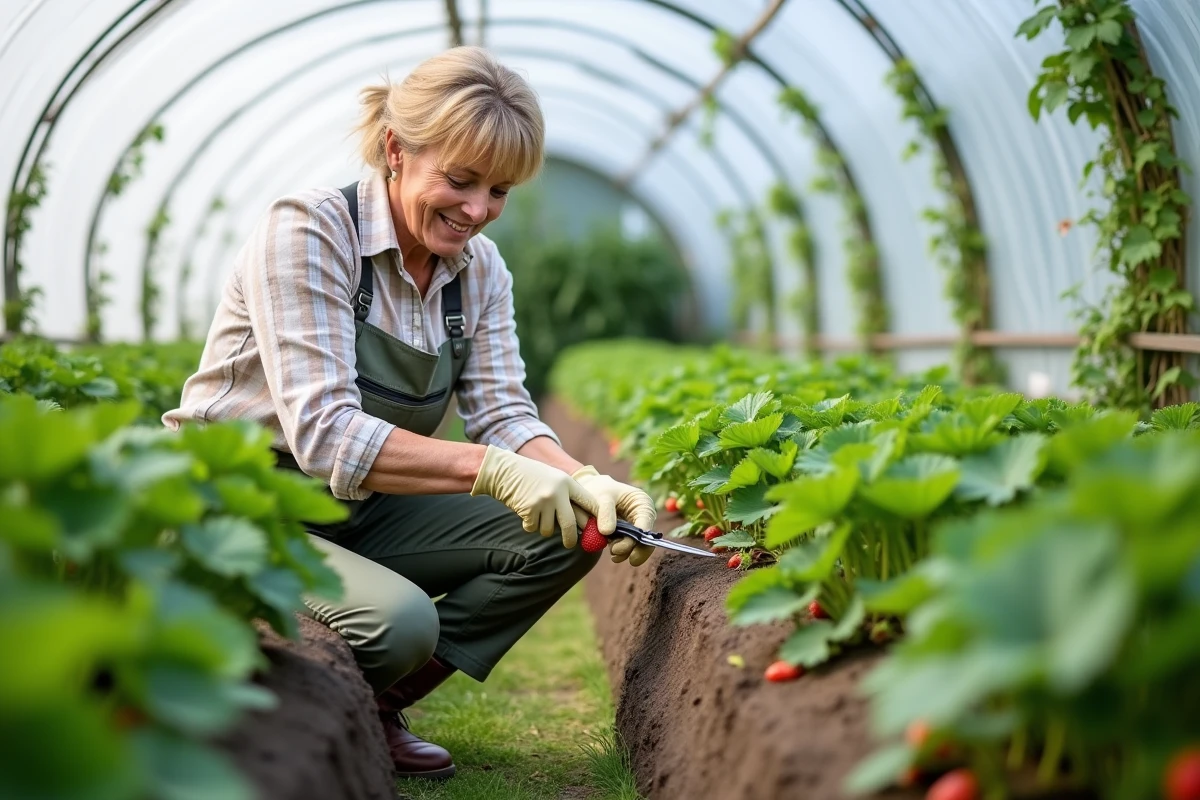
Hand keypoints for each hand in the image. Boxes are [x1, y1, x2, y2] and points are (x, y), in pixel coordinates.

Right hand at [471, 445, 599, 548]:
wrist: (504, 471)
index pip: (588, 502)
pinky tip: (525, 512)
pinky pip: (533, 528)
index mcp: (567, 482)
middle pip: (570, 524)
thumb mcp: (554, 478)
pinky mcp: (528, 510)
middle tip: (570, 544)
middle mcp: (557, 492)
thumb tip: (583, 520)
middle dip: (571, 538)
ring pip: (549, 530)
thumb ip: (567, 495)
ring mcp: (543, 501)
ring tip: (537, 516)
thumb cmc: (531, 476)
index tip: (600, 529)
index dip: (596, 517)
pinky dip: (529, 525)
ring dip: (543, 528)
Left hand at [571, 466, 656, 565]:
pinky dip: (620, 552)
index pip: (645, 525)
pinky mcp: (629, 536)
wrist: (593, 493)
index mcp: (642, 503)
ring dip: (624, 552)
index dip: (636, 539)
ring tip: (611, 550)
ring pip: (638, 548)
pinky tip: (612, 552)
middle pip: (645, 540)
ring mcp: (638, 529)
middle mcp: (644, 518)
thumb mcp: (602, 497)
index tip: (618, 548)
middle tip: (614, 554)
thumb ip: (605, 512)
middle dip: (630, 549)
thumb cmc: (601, 491)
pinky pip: (629, 549)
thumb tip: (607, 532)